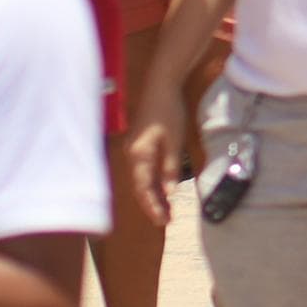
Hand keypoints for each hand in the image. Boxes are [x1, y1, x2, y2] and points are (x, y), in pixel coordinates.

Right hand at [121, 95, 192, 220]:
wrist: (161, 86)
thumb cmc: (169, 112)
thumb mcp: (174, 141)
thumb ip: (170, 168)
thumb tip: (169, 193)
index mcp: (139, 156)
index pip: (144, 189)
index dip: (153, 206)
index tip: (163, 221)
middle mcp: (131, 155)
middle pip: (139, 187)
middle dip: (152, 204)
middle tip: (166, 220)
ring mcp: (132, 150)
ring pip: (140, 179)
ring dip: (152, 194)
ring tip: (166, 210)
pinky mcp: (137, 144)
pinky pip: (142, 169)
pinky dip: (151, 181)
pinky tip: (161, 189)